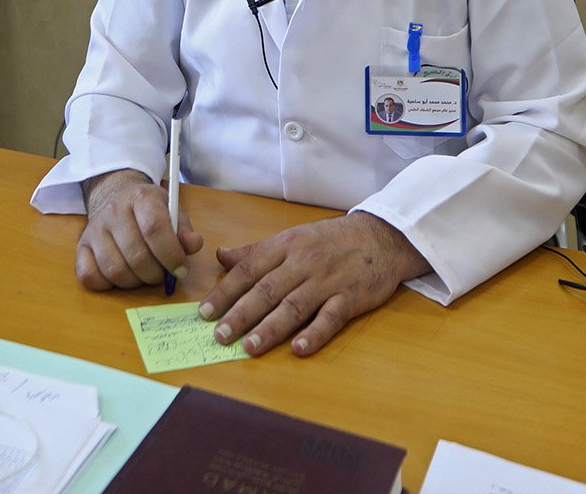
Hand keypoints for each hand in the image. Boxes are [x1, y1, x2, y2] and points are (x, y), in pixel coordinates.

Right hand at [76, 169, 204, 290]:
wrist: (115, 196)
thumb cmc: (149, 210)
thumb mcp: (172, 212)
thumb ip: (184, 230)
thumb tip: (193, 245)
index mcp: (141, 198)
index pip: (155, 228)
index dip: (171, 255)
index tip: (181, 270)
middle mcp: (114, 211)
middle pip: (136, 255)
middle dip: (155, 274)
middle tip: (162, 275)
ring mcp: (94, 229)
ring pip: (114, 270)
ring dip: (135, 282)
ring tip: (143, 275)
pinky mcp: (80, 247)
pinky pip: (89, 277)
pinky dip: (107, 285)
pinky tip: (121, 276)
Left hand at [199, 212, 428, 357]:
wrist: (381, 236)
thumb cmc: (331, 240)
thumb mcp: (292, 237)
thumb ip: (256, 251)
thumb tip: (221, 257)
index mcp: (286, 245)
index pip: (249, 269)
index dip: (225, 291)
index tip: (204, 312)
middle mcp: (303, 262)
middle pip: (267, 290)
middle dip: (241, 313)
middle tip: (220, 335)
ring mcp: (327, 281)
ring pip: (294, 306)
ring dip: (270, 327)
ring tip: (249, 346)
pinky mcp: (350, 298)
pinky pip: (330, 317)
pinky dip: (314, 333)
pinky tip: (298, 348)